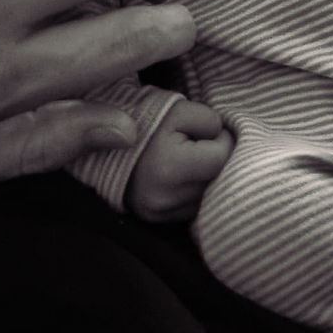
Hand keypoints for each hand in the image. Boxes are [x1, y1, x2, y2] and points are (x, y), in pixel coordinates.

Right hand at [126, 100, 233, 222]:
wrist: (106, 146)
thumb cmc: (147, 122)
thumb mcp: (179, 110)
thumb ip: (210, 120)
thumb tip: (225, 137)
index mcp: (167, 169)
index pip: (222, 157)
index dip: (223, 138)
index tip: (209, 130)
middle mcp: (165, 199)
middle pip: (220, 179)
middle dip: (220, 158)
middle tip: (204, 143)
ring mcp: (162, 216)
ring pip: (212, 195)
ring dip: (211, 175)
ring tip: (193, 159)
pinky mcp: (162, 223)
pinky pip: (198, 206)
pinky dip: (199, 190)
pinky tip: (187, 175)